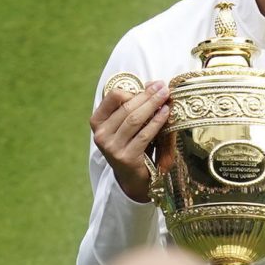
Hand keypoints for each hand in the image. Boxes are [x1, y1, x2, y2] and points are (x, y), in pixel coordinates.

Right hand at [91, 79, 168, 204]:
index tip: (152, 86)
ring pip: (134, 119)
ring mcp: (112, 147)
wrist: (133, 179)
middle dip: (148, 95)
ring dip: (153, 105)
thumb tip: (151, 85)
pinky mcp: (126, 157)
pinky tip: (166, 113)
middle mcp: (101, 135)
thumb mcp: (128, 126)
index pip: (112, 97)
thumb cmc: (132, 145)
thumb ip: (134, 106)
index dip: (133, 89)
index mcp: (98, 122)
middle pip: (126, 107)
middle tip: (163, 87)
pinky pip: (144, 134)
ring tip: (166, 97)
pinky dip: (157, 121)